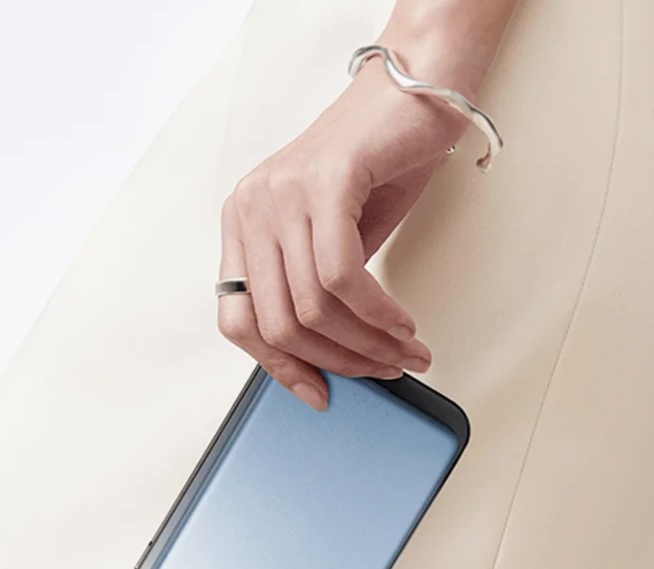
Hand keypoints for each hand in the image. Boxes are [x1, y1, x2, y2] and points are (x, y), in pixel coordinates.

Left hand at [216, 66, 467, 410]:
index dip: (280, 369)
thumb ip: (321, 283)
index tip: (321, 393)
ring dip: (368, 344)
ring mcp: (283, 193)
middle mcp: (252, 206)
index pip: (238, 320)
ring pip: (312, 307)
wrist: (415, 89)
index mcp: (244, 222)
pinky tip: (402, 323)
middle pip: (279, 323)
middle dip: (340, 362)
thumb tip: (335, 351)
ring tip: (405, 352)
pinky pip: (343, 275)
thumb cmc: (381, 157)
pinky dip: (378, 313)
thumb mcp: (339, 232)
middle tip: (385, 370)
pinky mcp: (324, 183)